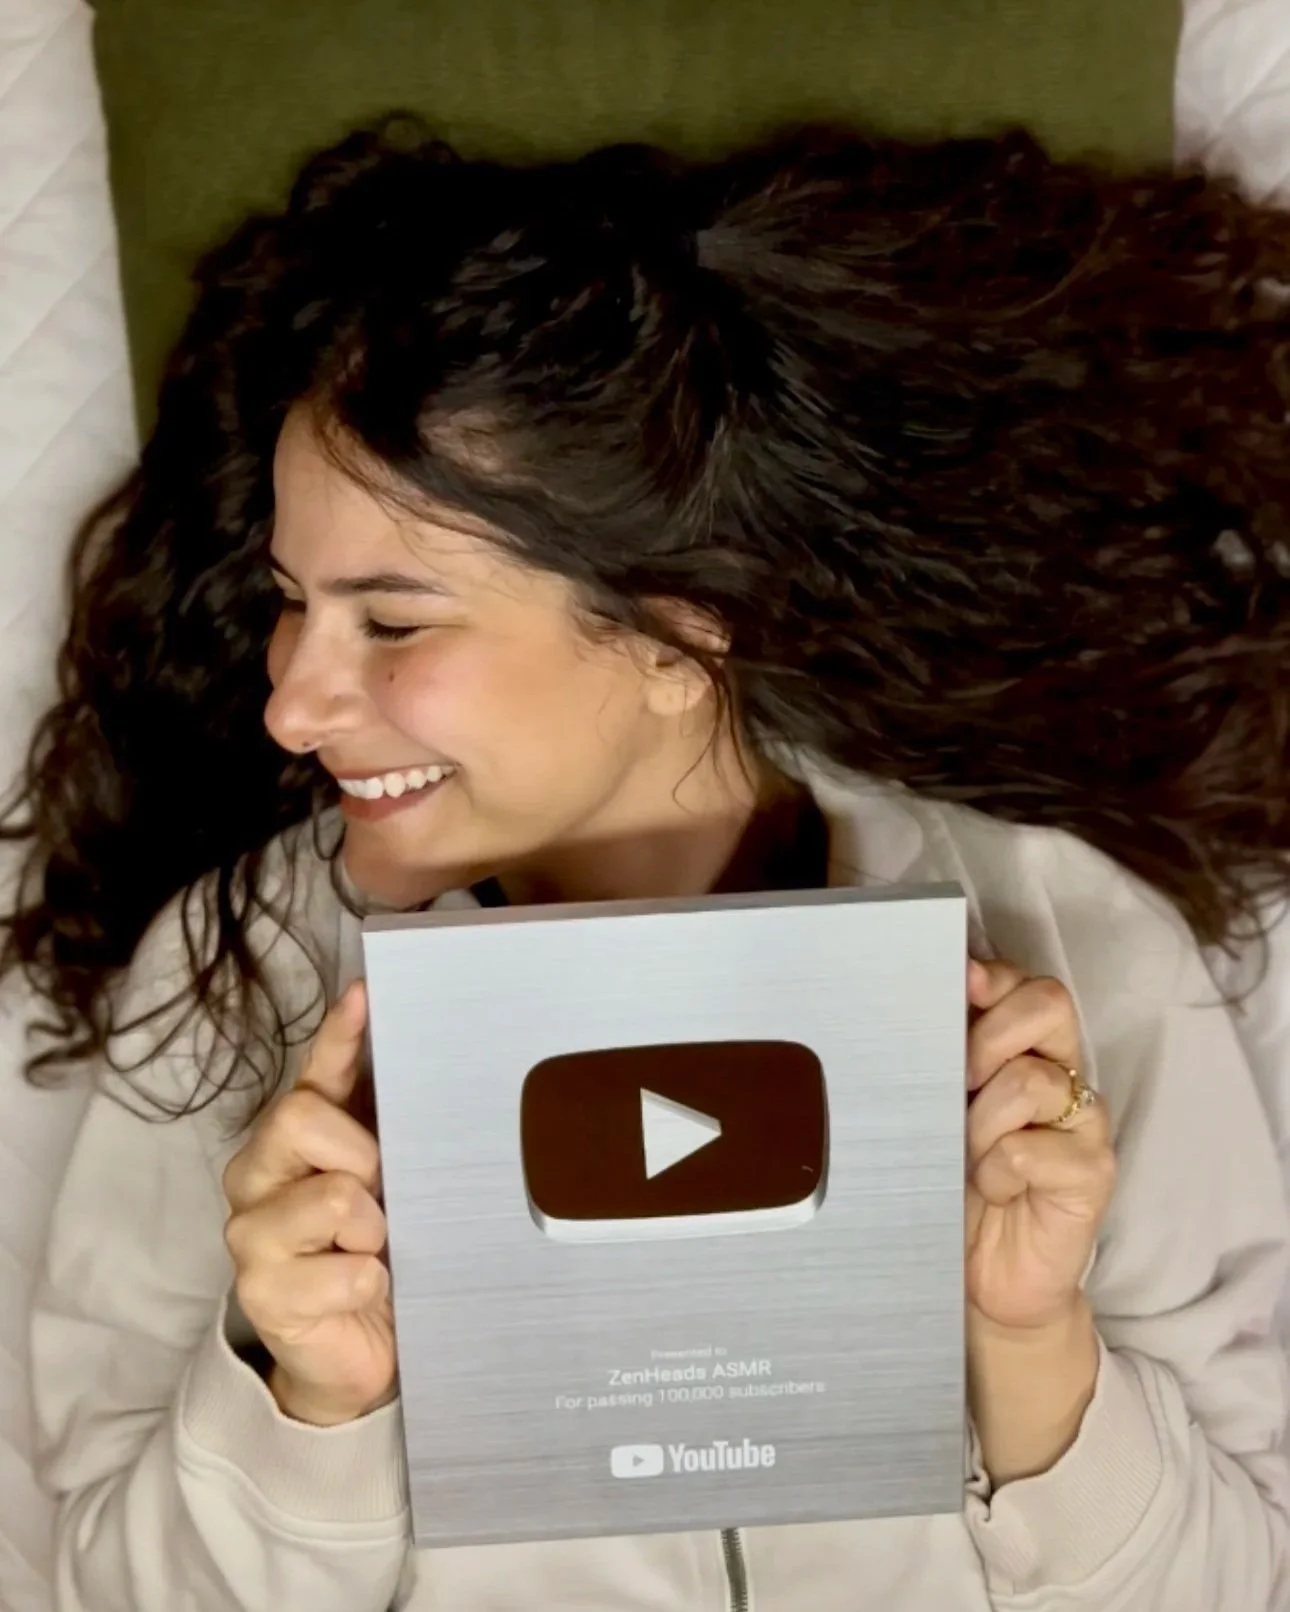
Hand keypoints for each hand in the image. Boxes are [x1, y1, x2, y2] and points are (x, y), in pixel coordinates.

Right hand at [222, 981, 396, 1425]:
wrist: (358, 1350)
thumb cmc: (376, 1252)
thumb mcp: (390, 1183)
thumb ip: (388, 1129)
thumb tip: (417, 1066)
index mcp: (294, 1138)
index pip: (314, 1073)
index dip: (338, 1034)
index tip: (364, 994)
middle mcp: (259, 1174)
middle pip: (300, 1119)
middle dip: (361, 1156)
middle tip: (380, 1197)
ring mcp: (250, 1233)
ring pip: (331, 1197)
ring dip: (372, 1230)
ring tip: (371, 1251)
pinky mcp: (261, 1292)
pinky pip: (346, 1270)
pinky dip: (370, 1282)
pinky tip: (361, 1292)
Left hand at [965, 958, 1115, 1333]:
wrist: (987, 1277)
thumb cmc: (957, 1186)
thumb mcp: (941, 1111)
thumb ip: (946, 1058)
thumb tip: (936, 1001)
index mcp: (1028, 1052)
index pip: (1028, 986)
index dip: (993, 979)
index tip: (958, 985)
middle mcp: (1064, 1077)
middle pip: (1048, 1004)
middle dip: (989, 1034)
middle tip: (961, 1082)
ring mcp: (1086, 1124)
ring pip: (1027, 1081)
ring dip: (980, 1122)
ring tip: (971, 1158)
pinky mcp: (1094, 1173)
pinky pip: (1026, 1150)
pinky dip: (995, 1173)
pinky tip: (996, 1192)